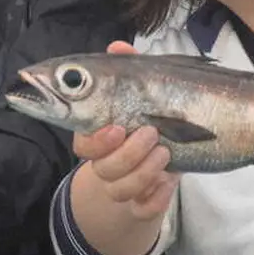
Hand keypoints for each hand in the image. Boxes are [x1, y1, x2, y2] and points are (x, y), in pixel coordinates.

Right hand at [71, 40, 178, 220]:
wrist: (168, 159)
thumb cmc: (150, 118)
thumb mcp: (144, 92)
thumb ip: (130, 70)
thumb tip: (116, 46)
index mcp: (100, 136)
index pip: (83, 144)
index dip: (96, 141)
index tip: (116, 128)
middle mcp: (107, 162)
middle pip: (100, 168)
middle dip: (126, 154)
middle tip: (151, 133)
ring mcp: (124, 185)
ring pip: (118, 190)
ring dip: (142, 173)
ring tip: (165, 153)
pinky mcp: (143, 202)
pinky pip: (143, 208)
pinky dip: (156, 198)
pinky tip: (170, 181)